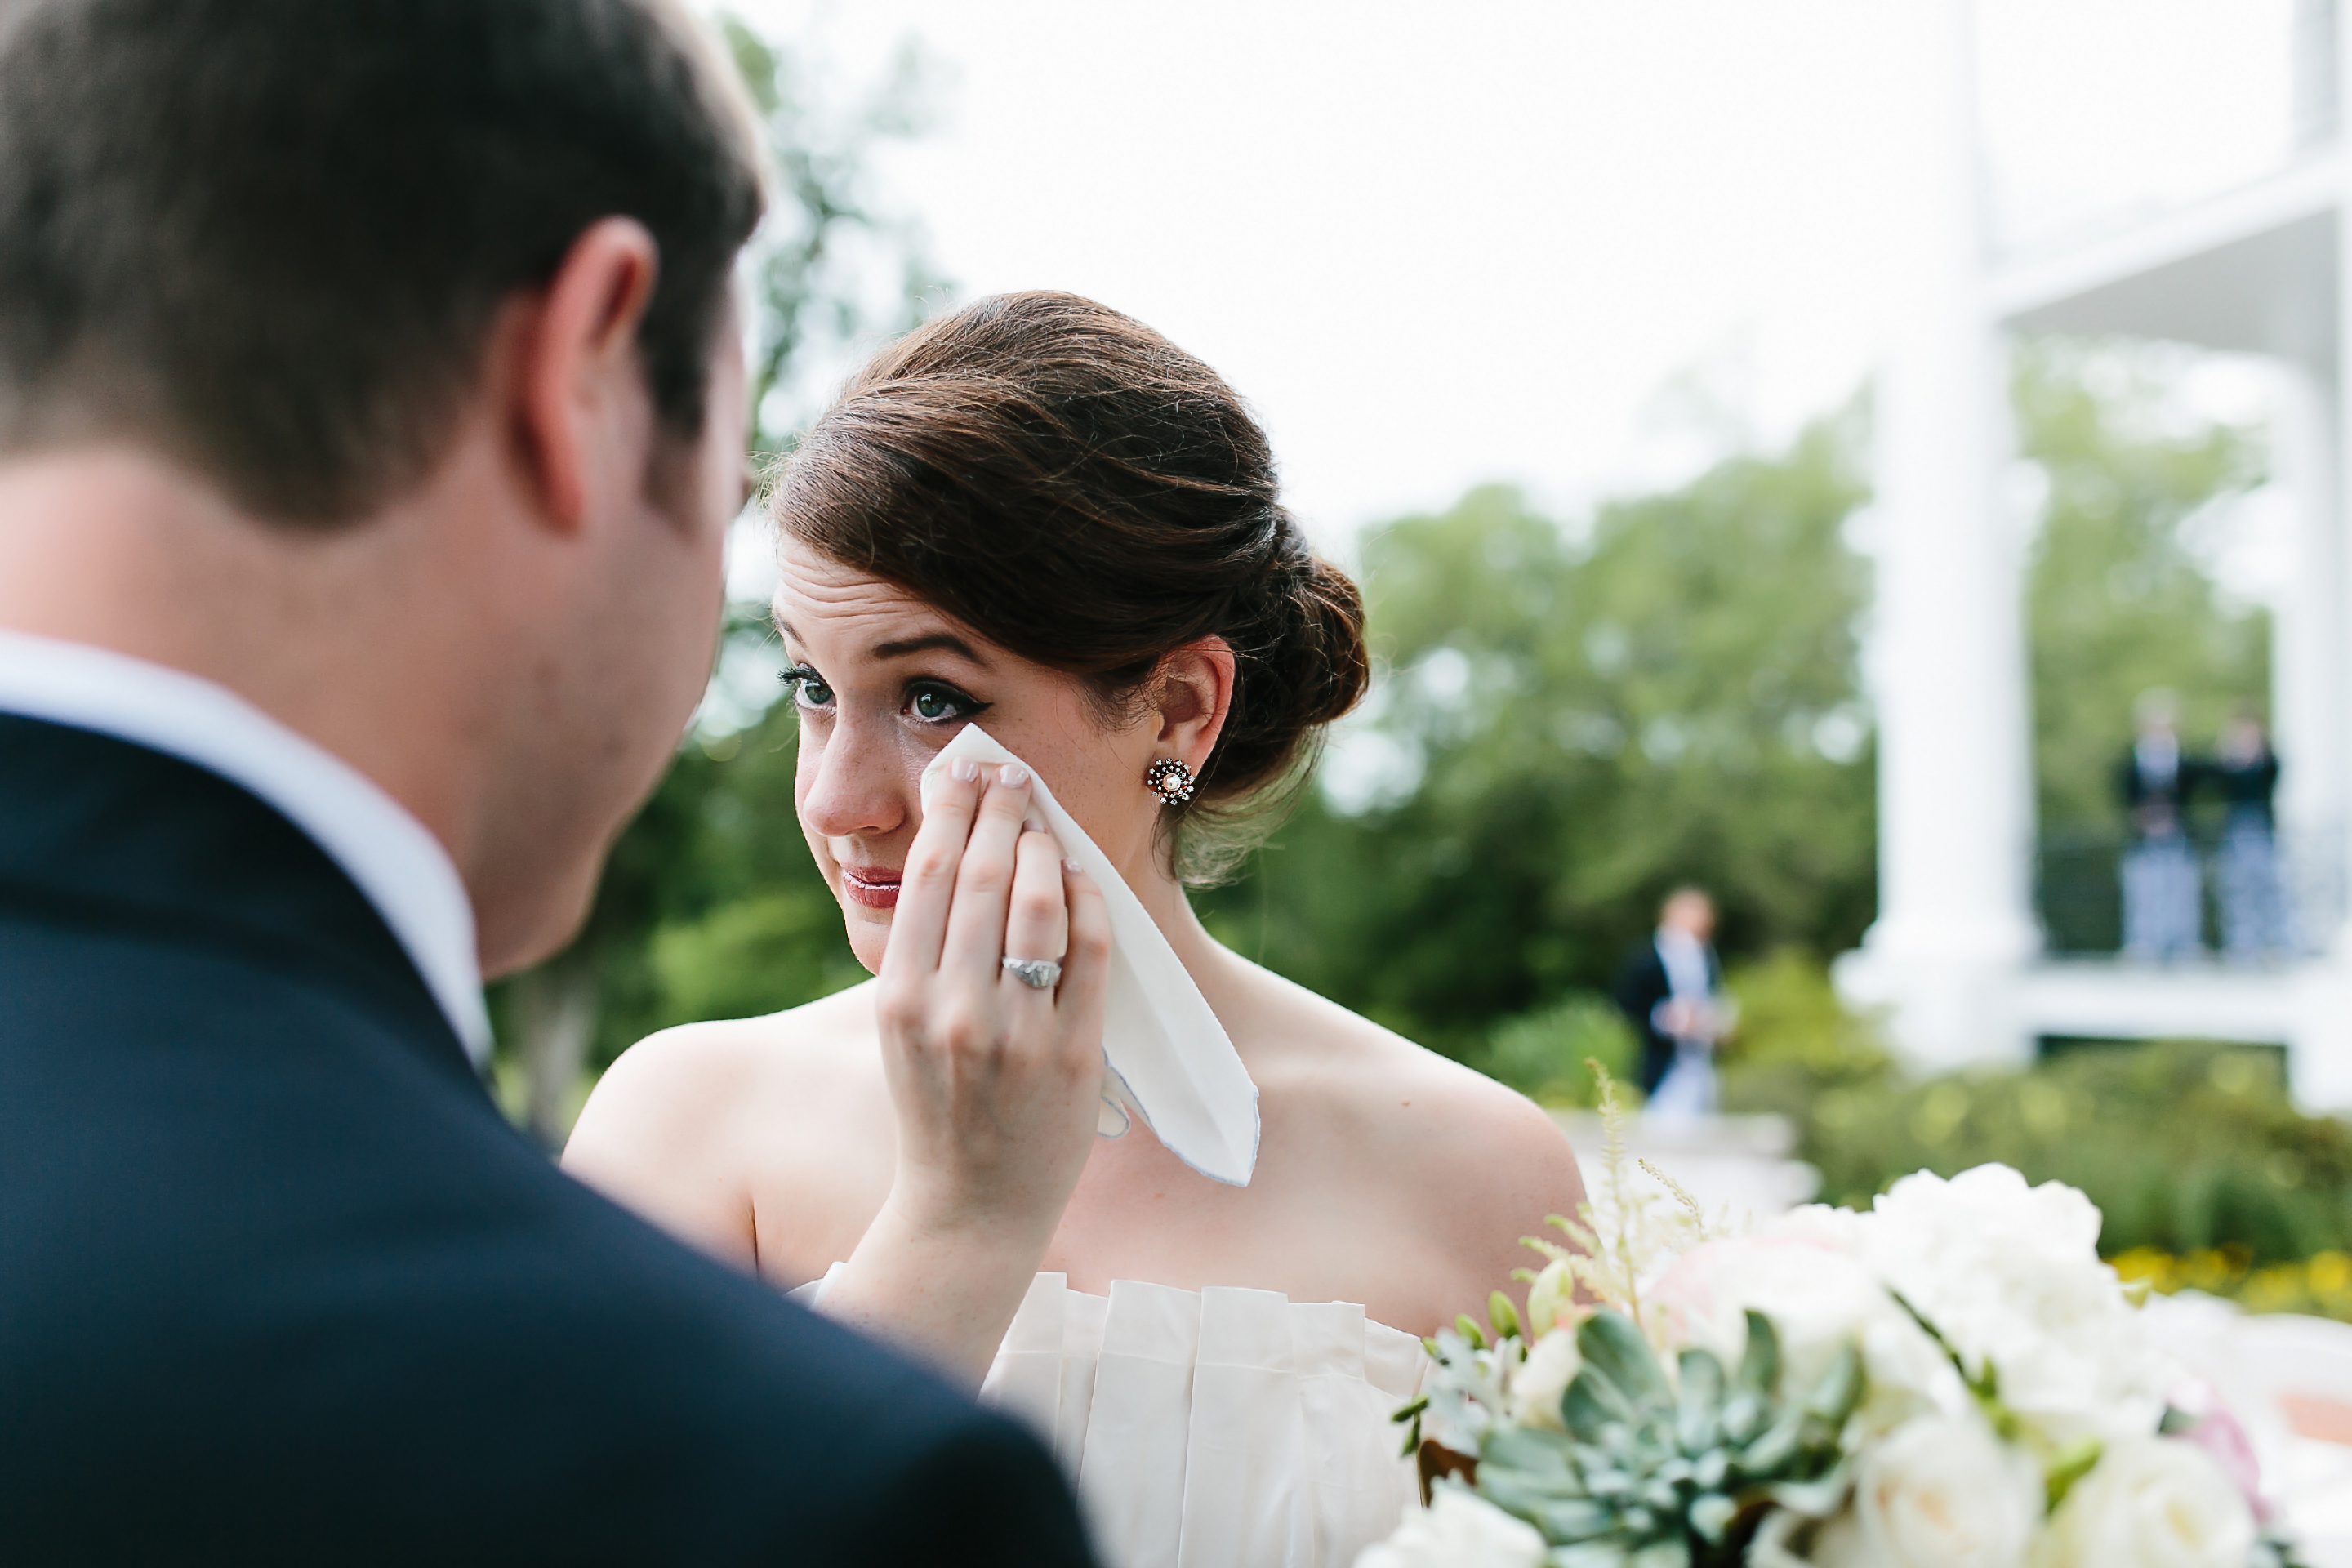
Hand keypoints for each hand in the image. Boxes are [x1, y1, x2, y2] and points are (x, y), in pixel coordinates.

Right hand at [876, 758, 1109, 1244]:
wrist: (970, 1208)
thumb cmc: (935, 1108)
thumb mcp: (902, 1029)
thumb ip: (918, 955)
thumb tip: (947, 859)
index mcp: (901, 999)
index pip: (927, 878)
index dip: (948, 811)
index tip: (961, 769)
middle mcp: (953, 1010)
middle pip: (981, 877)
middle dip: (998, 810)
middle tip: (1008, 771)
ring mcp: (1016, 1032)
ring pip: (1037, 905)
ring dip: (1043, 847)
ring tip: (1042, 821)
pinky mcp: (1072, 1053)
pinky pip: (1089, 952)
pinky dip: (1088, 902)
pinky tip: (1082, 876)